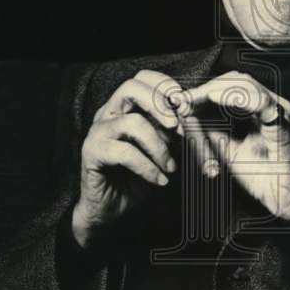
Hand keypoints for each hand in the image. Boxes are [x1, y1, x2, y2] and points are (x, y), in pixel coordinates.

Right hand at [72, 70, 183, 249]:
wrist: (111, 212)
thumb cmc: (138, 178)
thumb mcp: (165, 151)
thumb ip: (175, 133)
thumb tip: (197, 119)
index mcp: (125, 106)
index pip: (143, 78)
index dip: (166, 86)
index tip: (187, 107)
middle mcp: (108, 113)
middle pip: (131, 87)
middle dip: (160, 104)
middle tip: (179, 126)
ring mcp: (98, 132)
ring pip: (133, 123)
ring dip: (159, 146)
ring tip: (171, 166)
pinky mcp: (92, 153)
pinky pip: (125, 152)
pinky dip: (148, 167)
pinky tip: (160, 180)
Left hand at [181, 72, 289, 240]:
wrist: (289, 201)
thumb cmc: (265, 178)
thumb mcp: (229, 150)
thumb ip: (212, 132)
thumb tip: (187, 117)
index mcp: (262, 109)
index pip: (230, 86)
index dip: (203, 91)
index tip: (179, 101)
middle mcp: (272, 104)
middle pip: (235, 80)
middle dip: (205, 88)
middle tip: (181, 101)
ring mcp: (279, 110)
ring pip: (245, 84)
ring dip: (213, 90)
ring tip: (192, 100)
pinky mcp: (283, 123)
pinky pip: (259, 102)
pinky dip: (233, 97)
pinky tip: (213, 99)